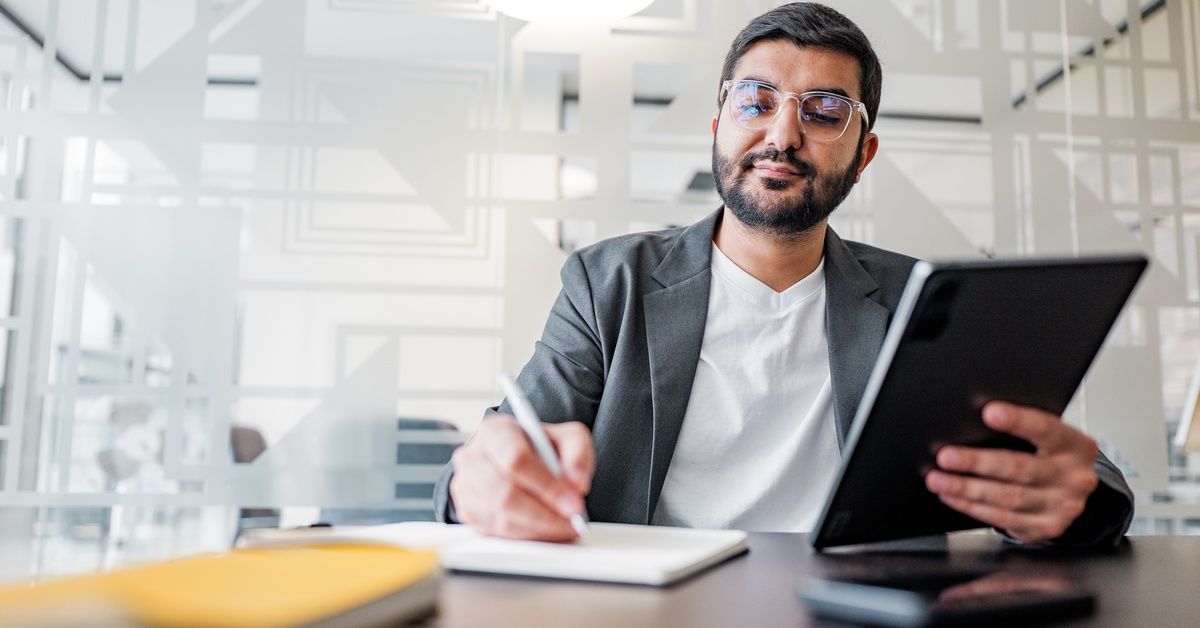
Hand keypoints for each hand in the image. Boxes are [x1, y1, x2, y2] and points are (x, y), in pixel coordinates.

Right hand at [449, 415, 593, 540]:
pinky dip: (527, 536)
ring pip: (502, 518)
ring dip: (539, 529)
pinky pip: (498, 533)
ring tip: (565, 528)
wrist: (515, 458)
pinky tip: (546, 530)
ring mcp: (465, 486)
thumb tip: (577, 483)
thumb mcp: (566, 437)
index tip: (574, 503)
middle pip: (506, 494)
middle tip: (572, 522)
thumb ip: (577, 453)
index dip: (547, 486)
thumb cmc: (539, 447)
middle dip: (545, 514)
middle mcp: (472, 457)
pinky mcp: (468, 512)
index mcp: (495, 432)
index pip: (516, 460)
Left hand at [924, 401, 1100, 543]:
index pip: (1047, 429)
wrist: (1071, 493)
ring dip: (966, 488)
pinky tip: (951, 496)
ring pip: (1007, 497)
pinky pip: (1002, 517)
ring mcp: (1062, 507)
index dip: (1018, 421)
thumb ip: (1022, 430)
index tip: (989, 412)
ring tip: (938, 479)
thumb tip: (972, 420)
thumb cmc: (1049, 456)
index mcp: (1076, 446)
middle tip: (946, 456)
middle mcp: (1074, 478)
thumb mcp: (1047, 439)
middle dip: (978, 462)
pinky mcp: (1045, 528)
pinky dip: (971, 506)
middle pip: (1021, 469)